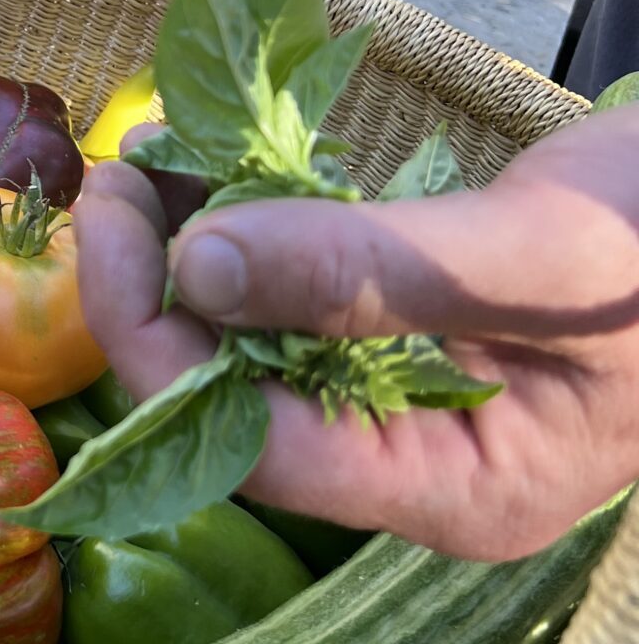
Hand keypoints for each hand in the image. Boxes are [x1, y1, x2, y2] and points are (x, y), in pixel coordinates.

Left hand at [72, 106, 638, 560]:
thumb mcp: (531, 256)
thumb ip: (371, 272)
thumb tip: (200, 267)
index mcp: (454, 491)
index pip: (257, 444)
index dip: (159, 342)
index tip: (112, 224)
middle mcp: (419, 459)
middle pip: (241, 394)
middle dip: (163, 289)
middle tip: (115, 173)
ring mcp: (416, 393)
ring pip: (262, 334)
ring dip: (197, 247)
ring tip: (151, 153)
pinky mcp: (414, 324)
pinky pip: (305, 286)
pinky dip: (255, 226)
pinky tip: (213, 162)